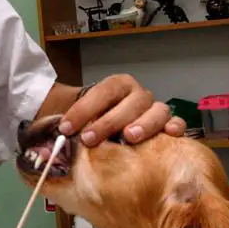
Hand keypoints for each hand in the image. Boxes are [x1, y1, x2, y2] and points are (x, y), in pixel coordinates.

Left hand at [59, 74, 185, 145]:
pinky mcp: (166, 127)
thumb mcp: (76, 120)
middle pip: (130, 103)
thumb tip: (52, 140)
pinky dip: (175, 128)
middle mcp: (138, 96)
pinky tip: (170, 136)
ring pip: (156, 111)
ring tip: (129, 137)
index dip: (84, 109)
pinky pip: (176, 123)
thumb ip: (67, 125)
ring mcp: (154, 110)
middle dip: (108, 121)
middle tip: (89, 138)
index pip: (103, 91)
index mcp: (116, 86)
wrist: (106, 130)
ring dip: (143, 124)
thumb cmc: (90, 124)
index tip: (65, 128)